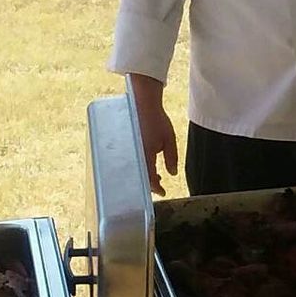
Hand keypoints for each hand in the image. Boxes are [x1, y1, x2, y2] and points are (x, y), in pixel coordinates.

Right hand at [128, 75, 178, 194]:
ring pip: (134, 171)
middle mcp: (134, 156)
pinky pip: (129, 162)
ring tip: (155, 174)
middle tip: (160, 183)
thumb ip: (171, 158)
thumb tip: (172, 174)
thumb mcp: (169, 139)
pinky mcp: (123, 146)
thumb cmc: (157, 120)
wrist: (141, 103)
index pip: (150, 180)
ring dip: (144, 176)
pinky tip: (144, 165)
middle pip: (140, 179)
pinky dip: (137, 167)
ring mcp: (127, 151)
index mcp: (146, 156)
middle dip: (150, 184)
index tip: (163, 192)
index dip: (157, 189)